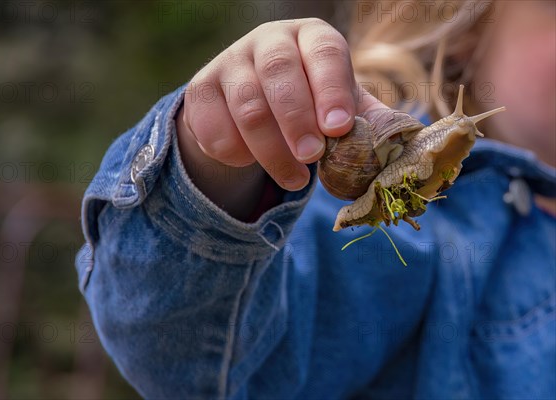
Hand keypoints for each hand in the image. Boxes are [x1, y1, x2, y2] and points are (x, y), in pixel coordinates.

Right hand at [177, 18, 385, 191]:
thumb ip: (367, 119)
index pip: (323, 52)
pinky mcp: (200, 91)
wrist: (251, 104)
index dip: (332, 89)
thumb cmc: (307, 102)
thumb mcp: (338, 104)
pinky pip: (215, 128)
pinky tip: (254, 161)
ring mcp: (229, 63)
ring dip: (272, 150)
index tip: (339, 128)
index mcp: (311, 37)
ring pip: (247, 106)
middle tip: (312, 157)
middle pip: (278, 72)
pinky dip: (237, 154)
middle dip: (297, 119)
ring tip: (295, 179)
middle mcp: (268, 41)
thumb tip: (406, 144)